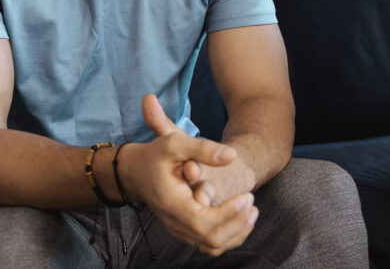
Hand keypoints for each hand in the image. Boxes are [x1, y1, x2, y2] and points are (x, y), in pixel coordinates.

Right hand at [120, 94, 258, 255]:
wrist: (137, 172)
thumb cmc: (156, 155)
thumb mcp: (175, 143)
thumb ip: (203, 149)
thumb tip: (231, 156)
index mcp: (172, 204)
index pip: (203, 222)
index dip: (228, 213)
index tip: (246, 196)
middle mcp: (175, 223)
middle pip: (211, 238)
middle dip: (237, 222)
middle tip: (251, 200)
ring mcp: (180, 230)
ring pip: (213, 245)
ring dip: (237, 231)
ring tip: (253, 210)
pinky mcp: (185, 232)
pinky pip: (210, 245)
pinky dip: (230, 237)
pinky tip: (243, 219)